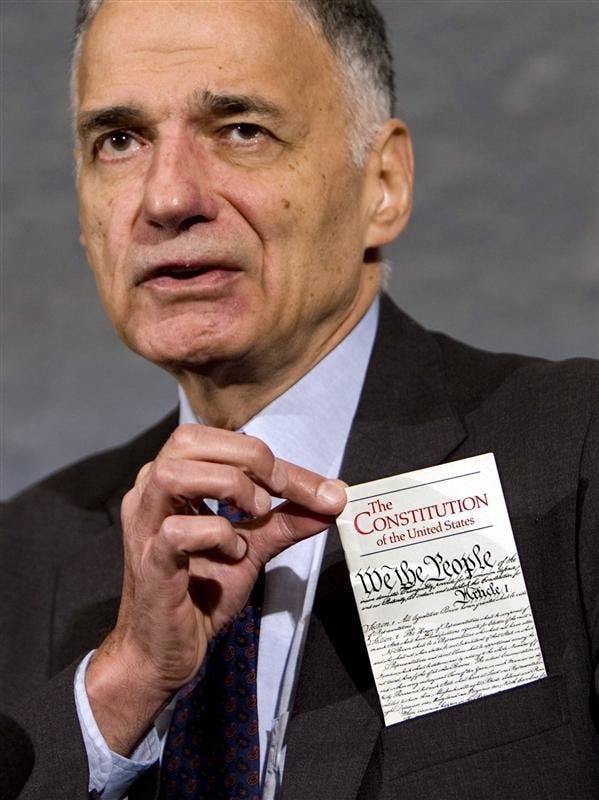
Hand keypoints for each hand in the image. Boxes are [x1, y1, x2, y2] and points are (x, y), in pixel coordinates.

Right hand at [85, 424, 345, 753]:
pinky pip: (177, 531)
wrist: (166, 652)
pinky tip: (234, 554)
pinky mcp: (149, 562)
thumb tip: (333, 498)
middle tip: (281, 492)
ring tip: (257, 513)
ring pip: (174, 473)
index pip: (220, 443)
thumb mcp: (252, 548)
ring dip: (228, 486)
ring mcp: (145, 526)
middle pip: (189, 439)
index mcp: (174, 481)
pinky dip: (217, 535)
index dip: (270, 457)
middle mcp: (150, 494)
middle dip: (249, 458)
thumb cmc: (199, 594)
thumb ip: (287, 521)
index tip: (318, 488)